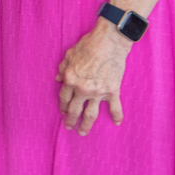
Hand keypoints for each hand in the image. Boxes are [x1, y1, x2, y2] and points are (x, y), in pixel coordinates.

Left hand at [56, 19, 130, 135]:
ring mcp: (98, 92)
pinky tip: (116, 123)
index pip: (63, 98)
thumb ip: (62, 68)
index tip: (62, 112)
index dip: (62, 107)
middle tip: (69, 127)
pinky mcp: (113, 91)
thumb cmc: (88, 45)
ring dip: (86, 125)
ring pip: (91, 114)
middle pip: (75, 109)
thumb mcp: (69, 55)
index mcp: (70, 79)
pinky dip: (116, 116)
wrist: (109, 42)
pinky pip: (115, 108)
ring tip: (83, 132)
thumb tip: (57, 79)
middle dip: (70, 120)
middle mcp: (83, 89)